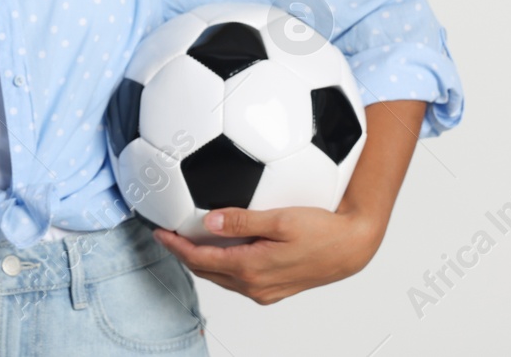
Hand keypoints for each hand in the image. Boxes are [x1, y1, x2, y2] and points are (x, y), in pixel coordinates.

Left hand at [153, 204, 386, 304]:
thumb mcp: (280, 219)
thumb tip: (210, 222)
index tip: (160, 232)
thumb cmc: (322, 231)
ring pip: (221, 277)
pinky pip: (238, 279)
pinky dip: (222, 265)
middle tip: (168, 235)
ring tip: (188, 241)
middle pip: (206, 272)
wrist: (351, 248)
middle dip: (184, 254)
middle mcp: (254, 285)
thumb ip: (243, 221)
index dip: (176, 246)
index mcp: (251, 269)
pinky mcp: (273, 289)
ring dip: (202, 261)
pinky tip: (221, 249)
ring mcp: (264, 291)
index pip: (200, 260)